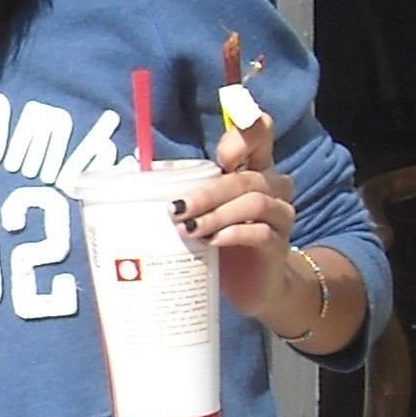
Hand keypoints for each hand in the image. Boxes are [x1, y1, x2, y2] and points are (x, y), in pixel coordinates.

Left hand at [174, 118, 297, 323]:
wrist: (252, 283)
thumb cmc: (221, 239)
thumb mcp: (203, 209)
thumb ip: (185, 187)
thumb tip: (136, 169)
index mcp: (255, 166)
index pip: (260, 133)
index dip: (244, 136)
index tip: (221, 157)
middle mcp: (272, 185)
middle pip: (245, 177)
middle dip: (207, 192)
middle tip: (175, 209)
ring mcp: (279, 214)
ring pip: (254, 203)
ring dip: (216, 214)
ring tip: (187, 229)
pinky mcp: (278, 244)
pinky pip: (261, 233)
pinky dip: (233, 235)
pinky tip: (213, 242)